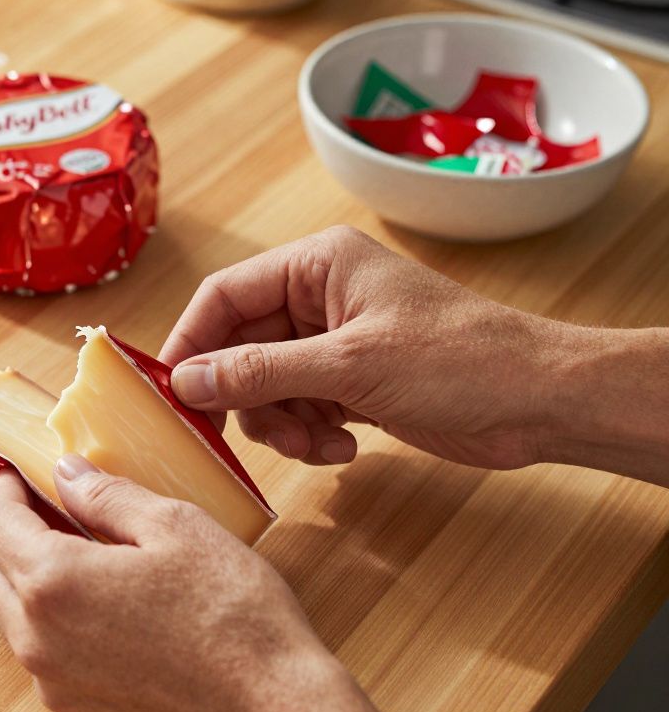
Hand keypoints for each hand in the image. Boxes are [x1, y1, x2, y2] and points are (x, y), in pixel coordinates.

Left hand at [0, 457, 377, 711]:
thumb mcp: (175, 526)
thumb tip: (67, 474)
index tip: (22, 478)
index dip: (6, 493)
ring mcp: (54, 682)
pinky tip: (105, 604)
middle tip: (49, 512)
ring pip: (10, 618)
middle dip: (9, 538)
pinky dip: (54, 622)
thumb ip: (107, 495)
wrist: (271, 705)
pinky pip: (42, 653)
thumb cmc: (233, 615)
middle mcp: (39, 640)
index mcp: (55, 583)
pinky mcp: (76, 709)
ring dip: (29, 582)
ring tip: (83, 555)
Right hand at [160, 225, 567, 470]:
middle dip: (245, 397)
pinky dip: (311, 433)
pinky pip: (299, 408)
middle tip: (240, 437)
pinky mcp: (353, 382)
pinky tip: (345, 447)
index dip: (191, 342)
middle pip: (240, 347)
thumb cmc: (459, 361)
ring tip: (317, 442)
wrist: (541, 401)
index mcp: (316, 264)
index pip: (224, 296)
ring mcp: (336, 341)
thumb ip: (260, 373)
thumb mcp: (349, 366)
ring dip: (281, 424)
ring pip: (266, 386)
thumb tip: (185, 381)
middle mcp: (319, 297)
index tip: (171, 393)